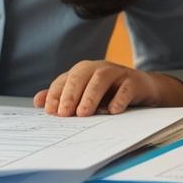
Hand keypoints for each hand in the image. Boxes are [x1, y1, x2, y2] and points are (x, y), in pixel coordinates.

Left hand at [34, 60, 159, 115]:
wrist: (143, 89)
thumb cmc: (110, 93)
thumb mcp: (85, 96)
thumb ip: (62, 97)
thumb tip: (38, 101)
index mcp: (83, 71)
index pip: (65, 80)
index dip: (56, 95)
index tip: (51, 112)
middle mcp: (98, 68)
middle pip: (80, 75)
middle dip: (70, 94)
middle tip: (64, 113)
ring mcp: (117, 73)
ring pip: (101, 78)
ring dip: (90, 95)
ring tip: (83, 113)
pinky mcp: (134, 81)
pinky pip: (126, 88)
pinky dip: (119, 99)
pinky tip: (113, 111)